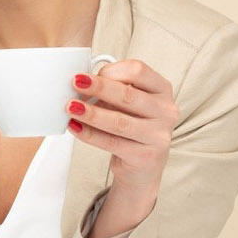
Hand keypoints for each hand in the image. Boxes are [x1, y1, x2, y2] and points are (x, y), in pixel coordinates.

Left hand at [66, 59, 177, 237]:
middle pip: (128, 95)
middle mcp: (166, 111)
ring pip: (119, 121)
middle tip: (75, 83)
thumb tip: (82, 84)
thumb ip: (113, 91)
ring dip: (91, 113)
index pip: (138, 70)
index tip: (89, 74)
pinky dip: (90, 134)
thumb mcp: (130, 104)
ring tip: (71, 107)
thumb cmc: (133, 127)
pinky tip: (76, 127)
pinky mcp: (146, 156)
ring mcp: (158, 135)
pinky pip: (112, 143)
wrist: (143, 167)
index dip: (111, 70)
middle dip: (98, 88)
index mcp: (162, 89)